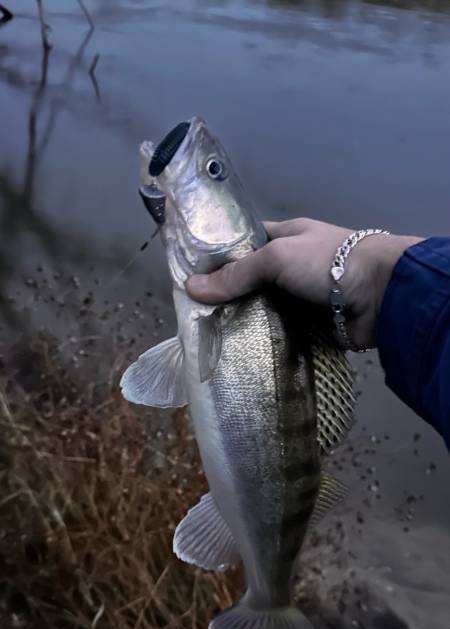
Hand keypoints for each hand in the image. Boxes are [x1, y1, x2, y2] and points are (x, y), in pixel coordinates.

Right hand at [186, 218, 422, 348]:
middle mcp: (292, 268)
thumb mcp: (277, 257)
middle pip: (251, 283)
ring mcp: (301, 300)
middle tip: (195, 317)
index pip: (246, 244)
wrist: (381, 295)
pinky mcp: (310, 328)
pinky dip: (263, 344)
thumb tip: (191, 289)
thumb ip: (237, 273)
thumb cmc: (328, 263)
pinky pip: (279, 335)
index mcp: (286, 238)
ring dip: (243, 324)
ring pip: (263, 312)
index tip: (191, 277)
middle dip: (227, 297)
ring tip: (208, 341)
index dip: (220, 257)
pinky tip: (237, 354)